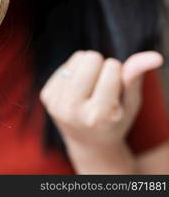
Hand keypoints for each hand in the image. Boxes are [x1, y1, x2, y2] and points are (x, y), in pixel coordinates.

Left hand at [40, 50, 162, 148]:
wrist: (88, 144)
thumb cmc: (115, 121)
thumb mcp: (130, 103)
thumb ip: (137, 78)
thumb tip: (155, 56)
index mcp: (98, 115)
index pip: (112, 67)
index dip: (118, 72)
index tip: (115, 89)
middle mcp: (73, 110)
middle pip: (91, 58)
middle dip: (101, 65)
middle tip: (101, 86)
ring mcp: (56, 104)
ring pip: (77, 58)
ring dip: (87, 67)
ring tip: (90, 88)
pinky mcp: (46, 96)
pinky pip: (64, 65)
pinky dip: (74, 72)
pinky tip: (77, 91)